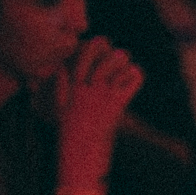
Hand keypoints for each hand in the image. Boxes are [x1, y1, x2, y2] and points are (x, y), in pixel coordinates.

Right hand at [54, 36, 143, 180]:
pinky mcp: (116, 104)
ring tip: (127, 63)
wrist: (80, 153)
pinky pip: (130, 82)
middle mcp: (86, 86)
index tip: (101, 41)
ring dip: (123, 62)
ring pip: (115, 65)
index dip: (93, 45)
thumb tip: (59, 68)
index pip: (81, 56)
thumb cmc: (70, 132)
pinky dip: (136, 76)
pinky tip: (136, 76)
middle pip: (100, 56)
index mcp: (71, 85)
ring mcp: (101, 94)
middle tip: (120, 53)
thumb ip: (60, 84)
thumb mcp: (59, 106)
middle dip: (111, 52)